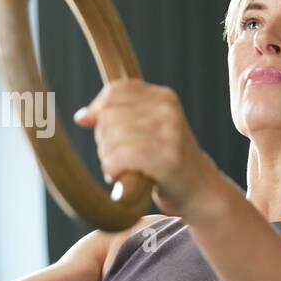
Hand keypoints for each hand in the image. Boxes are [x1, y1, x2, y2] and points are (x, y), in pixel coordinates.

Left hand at [72, 78, 218, 217]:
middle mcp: (168, 111)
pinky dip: (112, 169)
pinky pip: (120, 157)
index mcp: (164, 97)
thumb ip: (118, 117)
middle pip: (109, 116)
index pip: (115, 91)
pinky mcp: (166, 159)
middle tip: (115, 157)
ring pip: (111, 137)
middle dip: (103, 140)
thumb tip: (81, 117)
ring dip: (107, 157)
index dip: (98, 109)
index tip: (95, 126)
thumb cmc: (165, 159)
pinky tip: (119, 176)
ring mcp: (169, 134)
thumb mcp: (147, 129)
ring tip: (120, 168)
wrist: (199, 190)